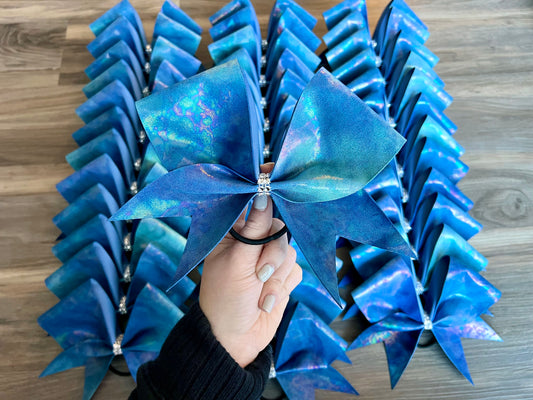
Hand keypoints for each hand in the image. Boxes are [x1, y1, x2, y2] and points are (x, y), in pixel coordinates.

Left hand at [199, 164, 301, 367]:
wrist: (235, 340)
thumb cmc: (224, 300)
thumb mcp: (237, 263)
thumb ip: (253, 230)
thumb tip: (263, 195)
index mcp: (233, 233)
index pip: (251, 202)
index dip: (263, 188)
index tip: (274, 173)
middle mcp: (252, 241)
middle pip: (279, 227)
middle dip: (271, 254)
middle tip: (259, 274)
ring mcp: (268, 258)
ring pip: (289, 250)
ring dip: (275, 276)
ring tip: (259, 294)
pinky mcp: (283, 276)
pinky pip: (296, 270)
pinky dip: (282, 287)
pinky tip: (266, 301)